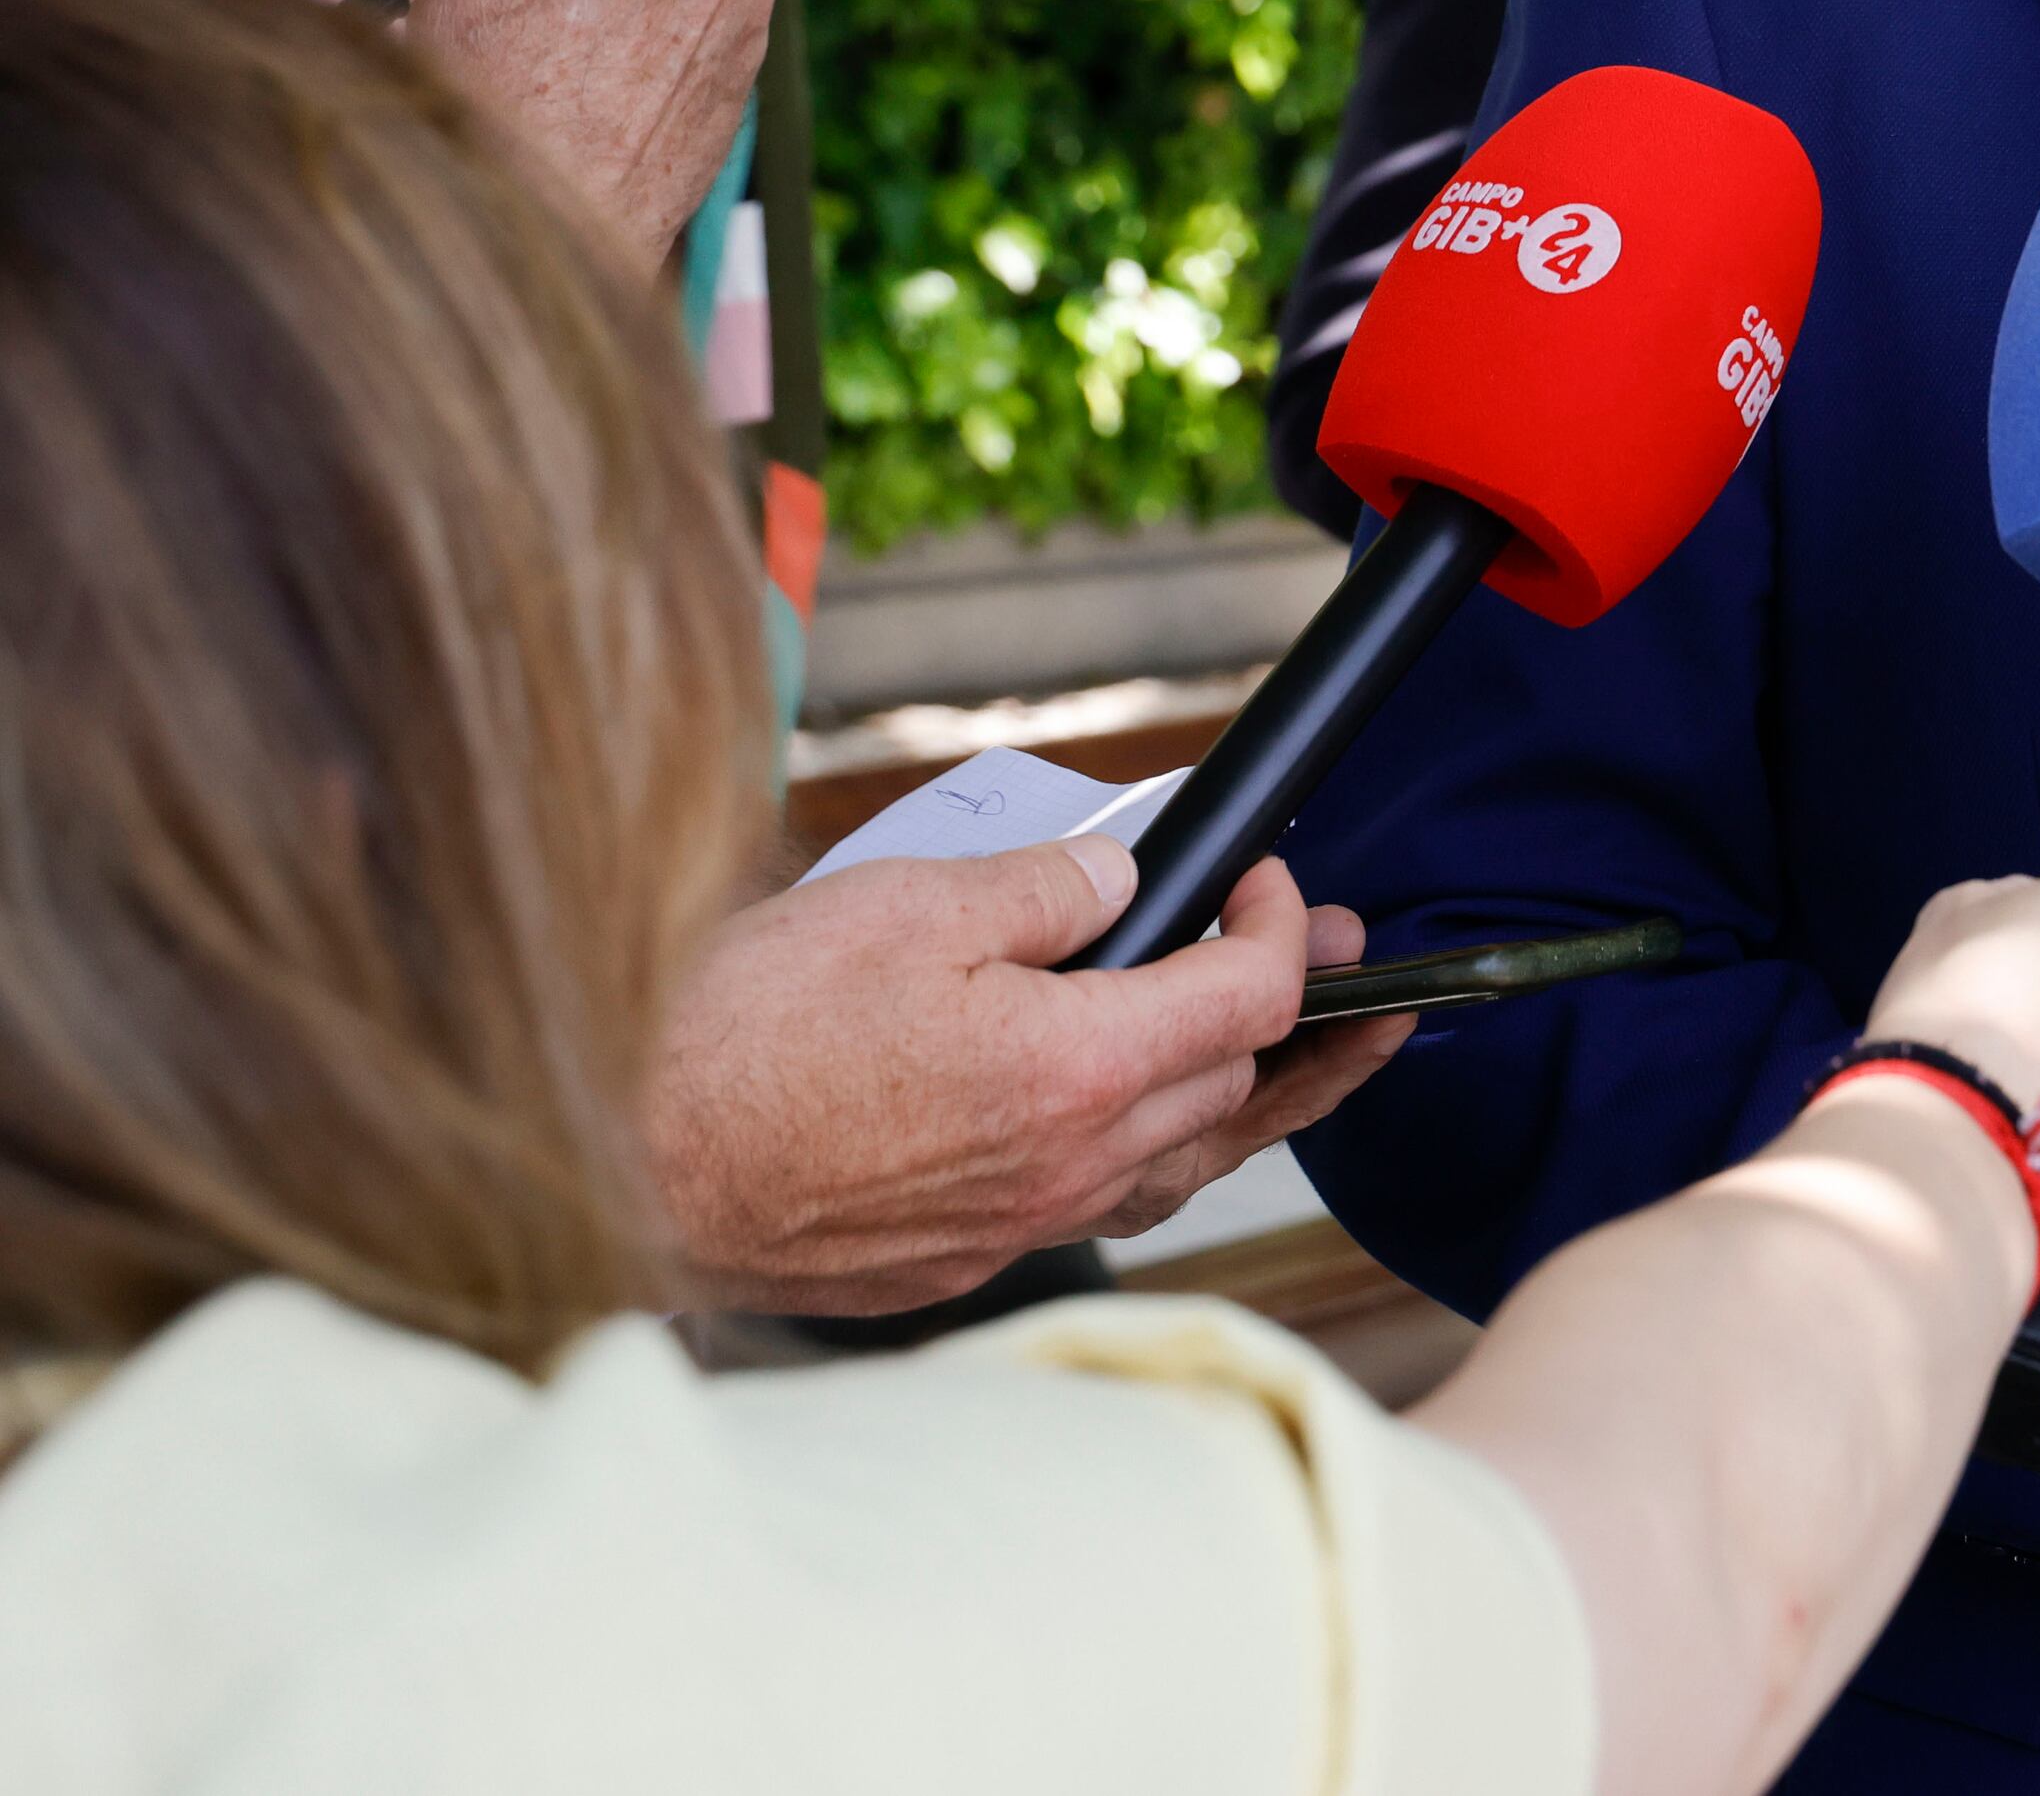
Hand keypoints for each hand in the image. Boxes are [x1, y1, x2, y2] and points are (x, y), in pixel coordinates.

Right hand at [645, 842, 1408, 1311]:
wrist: (618, 1163)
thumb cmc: (739, 1035)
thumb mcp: (907, 907)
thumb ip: (1046, 889)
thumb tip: (1126, 879)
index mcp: (1076, 1070)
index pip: (1251, 1000)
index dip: (1284, 930)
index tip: (1267, 882)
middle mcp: (1066, 1168)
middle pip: (1232, 1088)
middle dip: (1289, 1011)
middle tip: (1318, 948)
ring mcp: (1013, 1227)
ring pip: (1179, 1167)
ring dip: (1247, 1103)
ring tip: (1306, 1056)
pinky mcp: (956, 1263)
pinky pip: (1096, 1210)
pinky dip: (1149, 1160)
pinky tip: (1152, 1128)